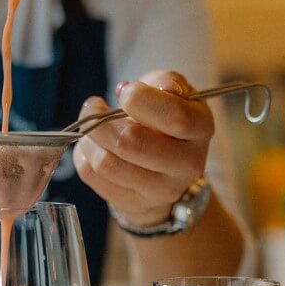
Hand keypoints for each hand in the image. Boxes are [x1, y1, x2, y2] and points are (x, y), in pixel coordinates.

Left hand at [72, 70, 214, 228]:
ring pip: (107, 164)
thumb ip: (165, 82)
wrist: (165, 163)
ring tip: (91, 125)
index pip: (173, 117)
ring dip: (89, 138)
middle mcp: (188, 164)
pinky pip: (93, 177)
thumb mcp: (172, 91)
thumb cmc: (164, 116)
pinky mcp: (134, 203)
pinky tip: (92, 144)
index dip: (139, 99)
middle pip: (131, 144)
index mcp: (201, 129)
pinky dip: (84, 155)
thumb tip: (156, 88)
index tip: (124, 91)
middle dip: (100, 120)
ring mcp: (161, 190)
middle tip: (94, 106)